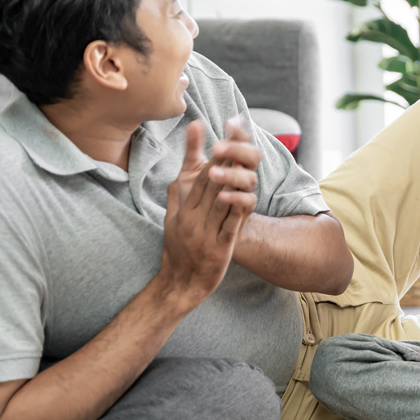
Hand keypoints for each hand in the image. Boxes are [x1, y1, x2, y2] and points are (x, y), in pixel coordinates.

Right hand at [158, 119, 258, 307]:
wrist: (180, 283)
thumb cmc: (177, 249)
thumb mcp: (171, 220)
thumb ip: (175, 197)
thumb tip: (178, 174)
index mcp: (183, 210)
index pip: (197, 178)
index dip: (208, 156)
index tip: (215, 136)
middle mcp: (193, 219)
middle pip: (210, 185)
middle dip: (223, 162)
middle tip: (235, 140)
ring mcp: (207, 234)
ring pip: (221, 202)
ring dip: (233, 181)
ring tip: (244, 161)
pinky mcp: (221, 249)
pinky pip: (232, 227)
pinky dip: (239, 211)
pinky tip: (248, 196)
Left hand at [173, 116, 260, 205]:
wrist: (197, 227)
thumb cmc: (196, 195)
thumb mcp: (191, 169)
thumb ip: (193, 147)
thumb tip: (193, 122)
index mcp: (233, 160)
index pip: (244, 141)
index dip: (239, 132)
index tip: (228, 123)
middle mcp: (243, 174)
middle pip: (253, 156)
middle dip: (237, 150)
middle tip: (216, 148)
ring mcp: (245, 192)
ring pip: (250, 178)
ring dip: (233, 174)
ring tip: (212, 173)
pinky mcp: (244, 212)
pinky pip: (248, 202)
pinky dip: (237, 197)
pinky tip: (221, 195)